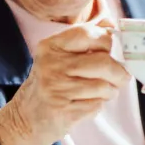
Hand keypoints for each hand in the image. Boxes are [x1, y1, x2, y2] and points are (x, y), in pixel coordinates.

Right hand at [0, 20, 128, 144]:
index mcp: (50, 46)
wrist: (25, 119)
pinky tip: (85, 105)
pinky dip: (97, 106)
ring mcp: (56, 89)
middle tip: (119, 78)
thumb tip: (111, 24)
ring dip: (110, 92)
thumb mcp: (58, 58)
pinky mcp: (63, 111)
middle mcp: (50, 65)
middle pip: (103, 62)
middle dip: (119, 73)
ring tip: (100, 94)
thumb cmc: (50, 85)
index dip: (107, 42)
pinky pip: (96, 105)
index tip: (111, 52)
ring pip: (104, 86)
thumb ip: (84, 41)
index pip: (88, 33)